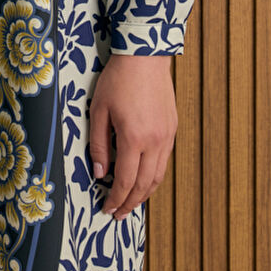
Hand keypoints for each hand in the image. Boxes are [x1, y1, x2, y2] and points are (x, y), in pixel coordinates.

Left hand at [88, 52, 177, 219]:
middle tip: (118, 214)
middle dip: (130, 203)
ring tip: (131, 203)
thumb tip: (99, 173)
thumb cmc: (117, 80)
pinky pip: (164, 161)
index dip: (116, 199)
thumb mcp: (98, 111)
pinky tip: (143, 179)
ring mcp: (166, 136)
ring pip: (158, 176)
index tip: (107, 209)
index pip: (125, 181)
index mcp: (134, 139)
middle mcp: (155, 142)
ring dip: (145, 194)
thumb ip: (98, 144)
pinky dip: (154, 176)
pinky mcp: (172, 129)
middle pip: (144, 185)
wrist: (145, 56)